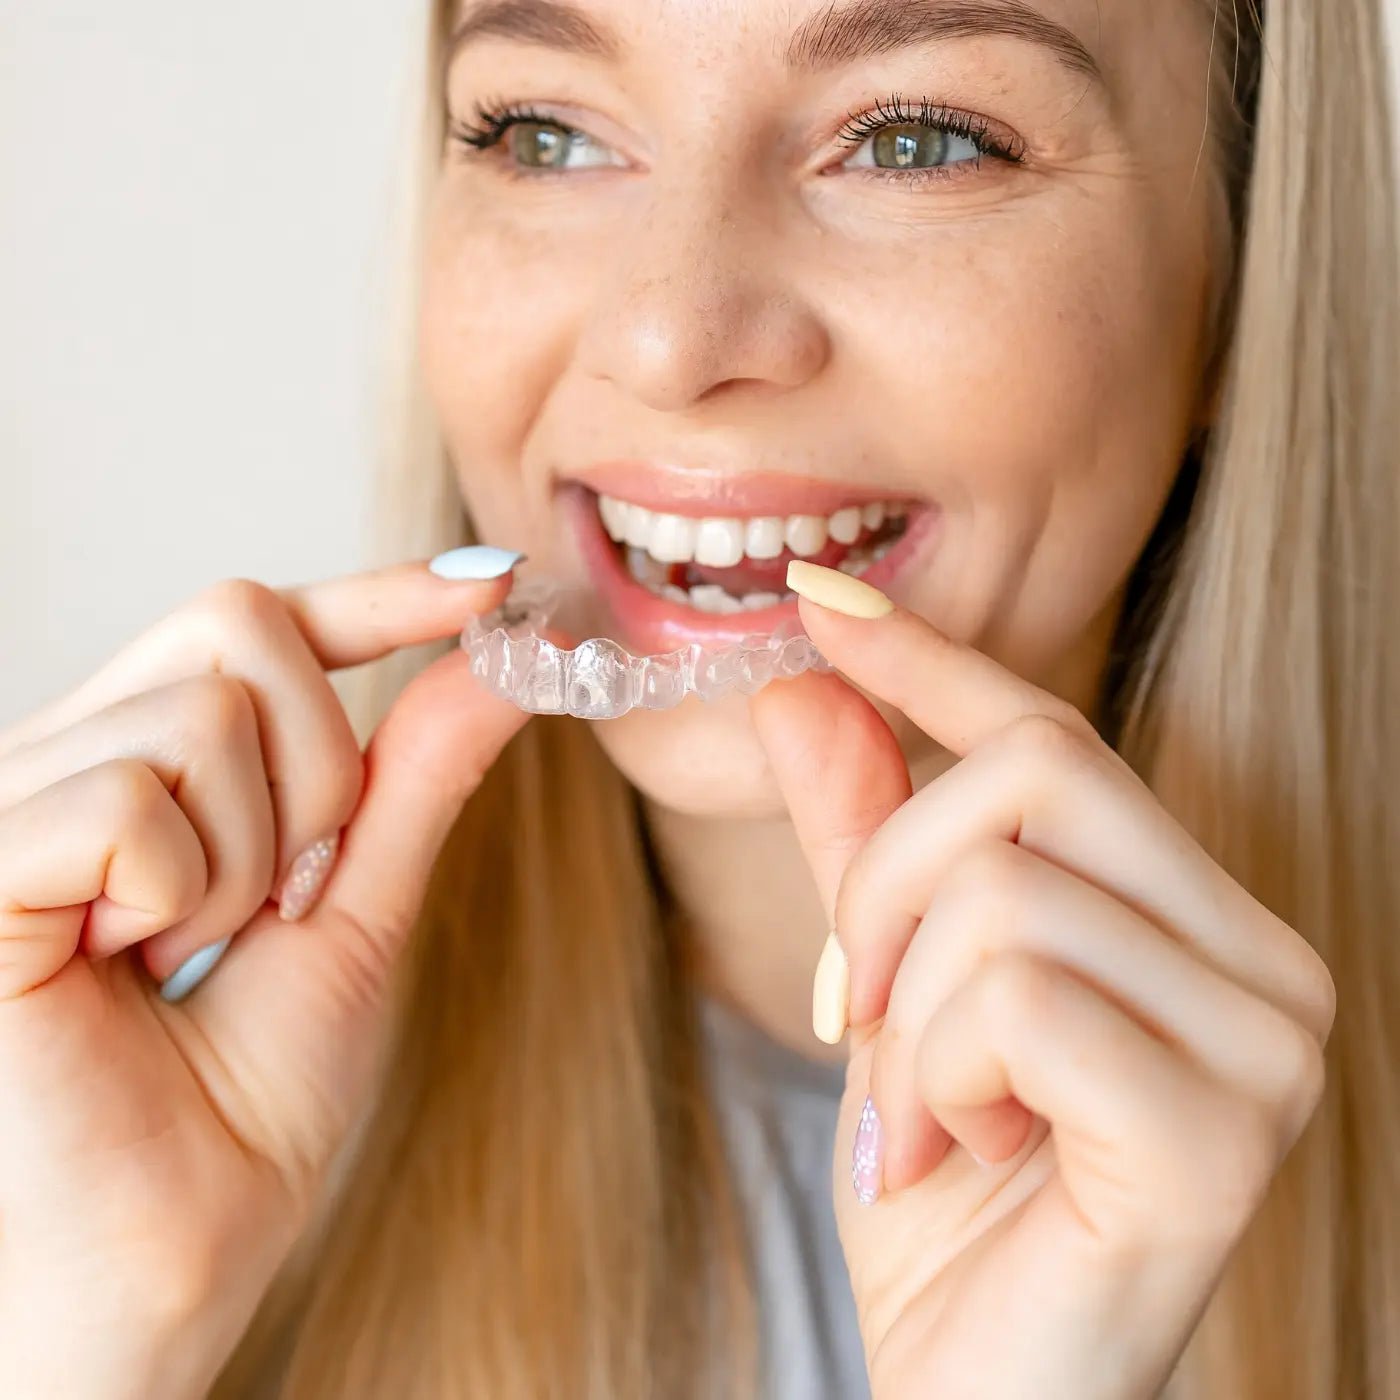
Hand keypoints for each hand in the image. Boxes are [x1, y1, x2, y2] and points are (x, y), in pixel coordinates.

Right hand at [0, 563, 527, 1399]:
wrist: (164, 1254)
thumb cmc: (242, 1106)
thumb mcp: (357, 917)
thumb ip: (414, 782)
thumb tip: (501, 654)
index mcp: (153, 763)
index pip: (265, 621)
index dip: (379, 589)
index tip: (490, 582)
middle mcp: (70, 753)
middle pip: (237, 621)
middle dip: (316, 766)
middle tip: (279, 896)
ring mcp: (14, 798)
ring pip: (201, 711)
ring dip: (249, 855)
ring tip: (184, 952)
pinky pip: (127, 801)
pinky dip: (173, 893)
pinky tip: (122, 964)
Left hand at [751, 577, 1333, 1399]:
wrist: (980, 1392)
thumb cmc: (945, 1199)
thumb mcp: (888, 996)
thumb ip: (860, 840)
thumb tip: (805, 690)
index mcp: (1188, 917)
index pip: (1050, 737)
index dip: (931, 662)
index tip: (821, 606)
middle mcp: (1263, 959)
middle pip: (1031, 778)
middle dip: (885, 885)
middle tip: (859, 1011)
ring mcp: (1266, 1044)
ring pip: (1005, 892)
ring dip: (906, 1015)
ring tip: (922, 1116)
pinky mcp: (1224, 1133)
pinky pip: (1017, 1002)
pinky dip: (936, 1080)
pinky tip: (961, 1157)